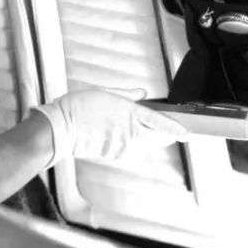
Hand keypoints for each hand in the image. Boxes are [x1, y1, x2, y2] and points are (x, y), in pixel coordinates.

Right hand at [32, 88, 187, 167]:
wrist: (61, 129)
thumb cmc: (78, 108)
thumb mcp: (105, 92)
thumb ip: (127, 94)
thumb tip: (142, 94)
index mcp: (128, 113)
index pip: (160, 123)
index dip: (175, 128)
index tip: (187, 132)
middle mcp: (129, 132)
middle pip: (158, 138)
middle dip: (166, 135)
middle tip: (171, 132)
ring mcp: (122, 147)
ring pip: (146, 147)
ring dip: (151, 141)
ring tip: (149, 133)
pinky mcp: (114, 156)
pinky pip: (133, 152)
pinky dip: (137, 146)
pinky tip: (129, 139)